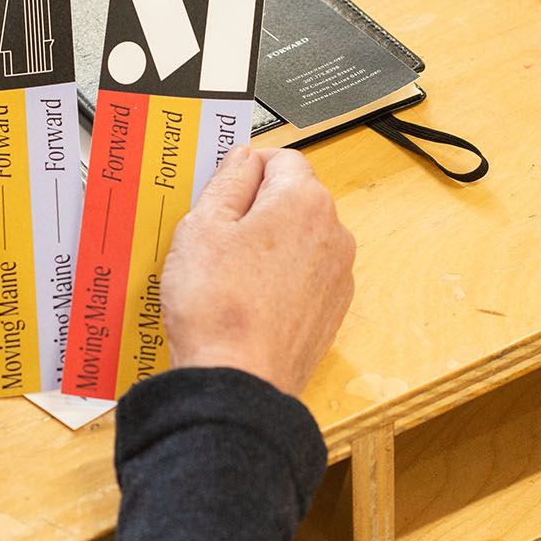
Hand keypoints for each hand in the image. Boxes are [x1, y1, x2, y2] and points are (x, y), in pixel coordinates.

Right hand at [160, 146, 355, 396]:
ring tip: (227, 273)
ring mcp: (338, 275)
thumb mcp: (202, 226)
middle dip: (257, 208)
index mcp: (305, 202)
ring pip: (300, 239)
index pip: (280, 159)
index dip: (245, 169)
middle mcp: (334, 234)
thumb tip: (244, 159)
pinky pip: (305, 276)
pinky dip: (280, 279)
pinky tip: (247, 298)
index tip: (221, 188)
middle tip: (215, 234)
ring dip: (269, 245)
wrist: (239, 381)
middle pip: (294, 199)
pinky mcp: (332, 310)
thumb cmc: (218, 308)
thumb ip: (228, 181)